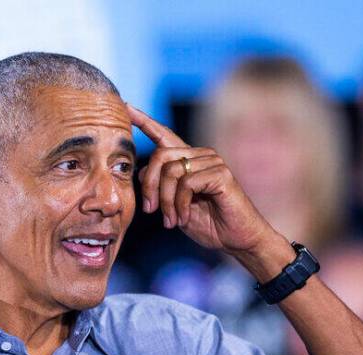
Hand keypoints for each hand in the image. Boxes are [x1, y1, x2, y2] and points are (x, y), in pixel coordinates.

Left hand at [128, 105, 278, 255]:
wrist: (236, 239)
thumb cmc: (209, 223)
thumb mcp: (175, 205)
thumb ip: (159, 187)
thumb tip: (139, 172)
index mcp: (188, 160)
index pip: (163, 135)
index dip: (144, 120)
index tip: (125, 106)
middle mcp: (200, 155)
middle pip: (160, 155)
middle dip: (149, 185)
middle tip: (150, 210)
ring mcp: (212, 162)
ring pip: (171, 171)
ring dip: (166, 201)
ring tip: (170, 220)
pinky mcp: (220, 174)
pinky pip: (187, 183)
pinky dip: (179, 204)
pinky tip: (182, 218)